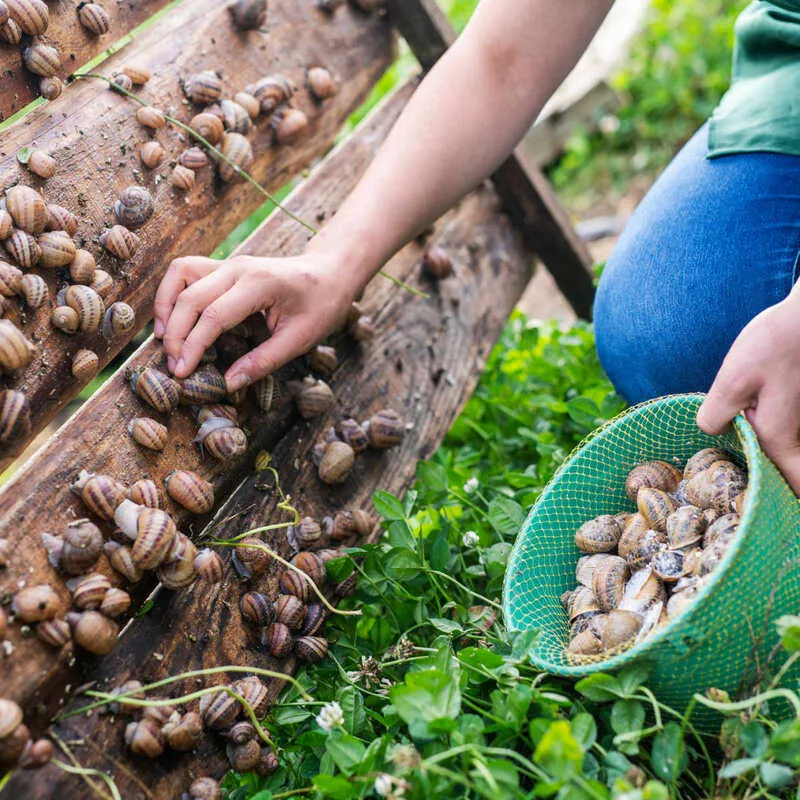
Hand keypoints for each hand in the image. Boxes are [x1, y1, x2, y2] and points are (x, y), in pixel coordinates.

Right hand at [153, 253, 355, 391]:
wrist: (332, 272)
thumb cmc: (322, 306)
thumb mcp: (299, 340)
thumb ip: (263, 362)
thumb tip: (228, 383)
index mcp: (259, 285)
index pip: (213, 316)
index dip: (192, 347)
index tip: (181, 373)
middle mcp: (238, 268)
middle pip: (190, 297)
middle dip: (174, 334)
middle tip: (174, 367)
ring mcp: (229, 263)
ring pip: (180, 275)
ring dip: (165, 306)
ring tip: (164, 340)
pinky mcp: (225, 266)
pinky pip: (187, 271)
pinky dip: (172, 293)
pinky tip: (172, 319)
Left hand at [697, 292, 799, 493]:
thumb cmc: (774, 343)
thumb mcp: (733, 380)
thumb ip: (717, 413)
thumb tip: (710, 432)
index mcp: (779, 438)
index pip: (790, 489)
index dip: (774, 506)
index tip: (751, 514)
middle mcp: (798, 436)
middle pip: (790, 476)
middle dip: (769, 486)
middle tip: (736, 496)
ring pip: (791, 456)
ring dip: (771, 463)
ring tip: (739, 466)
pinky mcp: (799, 408)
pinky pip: (789, 437)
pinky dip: (770, 443)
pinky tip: (747, 424)